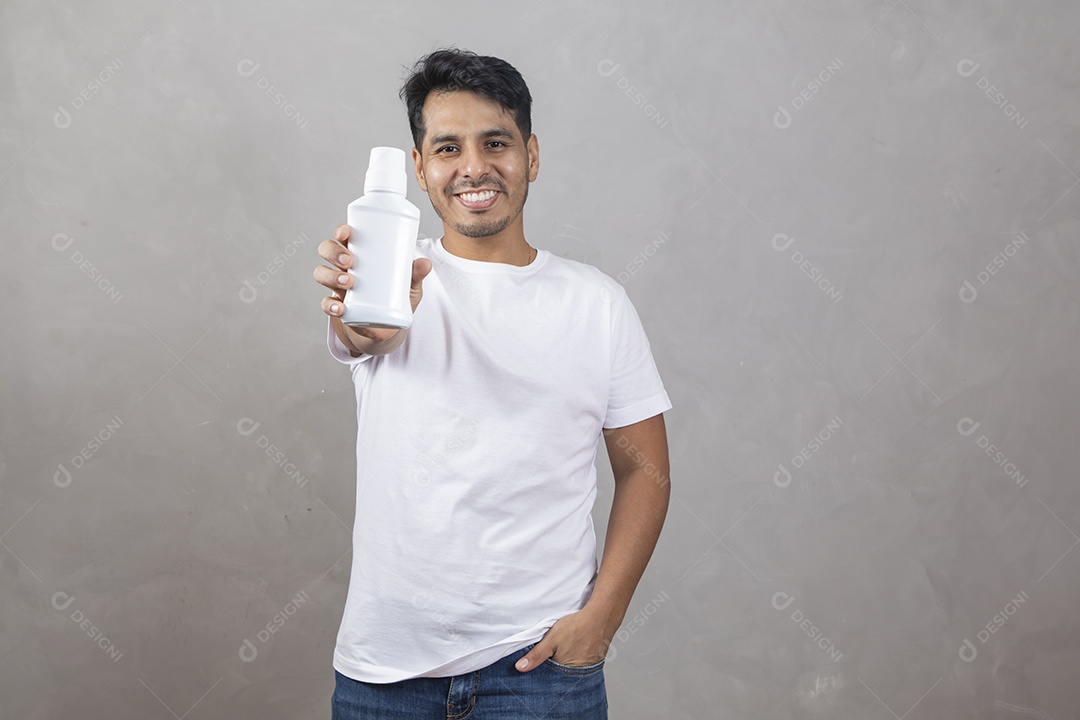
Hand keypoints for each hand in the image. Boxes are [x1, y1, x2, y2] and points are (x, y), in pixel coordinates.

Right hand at [314, 224, 430, 350]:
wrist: (387, 328)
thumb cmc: (396, 298)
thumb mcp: (409, 285)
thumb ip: (416, 275)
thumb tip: (426, 263)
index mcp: (359, 255)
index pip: (344, 237)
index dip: (341, 231)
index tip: (345, 232)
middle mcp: (344, 268)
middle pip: (327, 251)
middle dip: (334, 252)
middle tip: (350, 261)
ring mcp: (338, 287)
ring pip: (321, 274)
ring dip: (331, 276)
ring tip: (348, 282)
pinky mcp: (338, 307)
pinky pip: (326, 303)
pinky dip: (330, 305)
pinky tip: (340, 307)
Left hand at [515, 606, 616, 672]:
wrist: (600, 617)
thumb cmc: (576, 627)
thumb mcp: (551, 640)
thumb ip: (536, 655)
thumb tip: (520, 668)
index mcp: (565, 672)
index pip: (550, 682)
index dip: (542, 677)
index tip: (537, 673)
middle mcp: (578, 675)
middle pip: (561, 678)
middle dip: (554, 673)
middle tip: (552, 659)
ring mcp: (588, 669)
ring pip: (571, 672)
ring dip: (565, 666)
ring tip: (564, 654)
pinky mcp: (594, 662)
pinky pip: (581, 667)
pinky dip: (575, 661)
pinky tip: (573, 651)